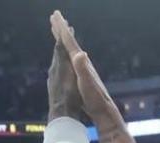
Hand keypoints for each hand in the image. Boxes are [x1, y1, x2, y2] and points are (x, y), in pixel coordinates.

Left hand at [46, 12, 83, 121]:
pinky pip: (56, 71)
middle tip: (63, 31)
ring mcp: (52, 79)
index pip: (61, 49)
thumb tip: (81, 53)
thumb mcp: (77, 82)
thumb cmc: (72, 99)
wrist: (61, 116)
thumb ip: (76, 66)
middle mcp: (54, 71)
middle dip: (60, 42)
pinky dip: (59, 65)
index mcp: (60, 68)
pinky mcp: (53, 87)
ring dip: (59, 54)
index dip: (64, 38)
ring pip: (56, 62)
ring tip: (63, 48)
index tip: (67, 27)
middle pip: (57, 53)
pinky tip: (61, 68)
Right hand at [51, 12, 124, 132]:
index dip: (62, 28)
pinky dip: (67, 53)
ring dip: (65, 40)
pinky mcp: (83, 76)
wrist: (104, 110)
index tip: (55, 15)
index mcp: (81, 62)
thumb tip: (80, 53)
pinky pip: (71, 60)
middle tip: (55, 16)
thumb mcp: (87, 83)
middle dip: (62, 29)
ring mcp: (84, 69)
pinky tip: (68, 54)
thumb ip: (83, 69)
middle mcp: (83, 63)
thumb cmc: (94, 99)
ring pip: (71, 50)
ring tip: (60, 32)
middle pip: (71, 42)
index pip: (69, 42)